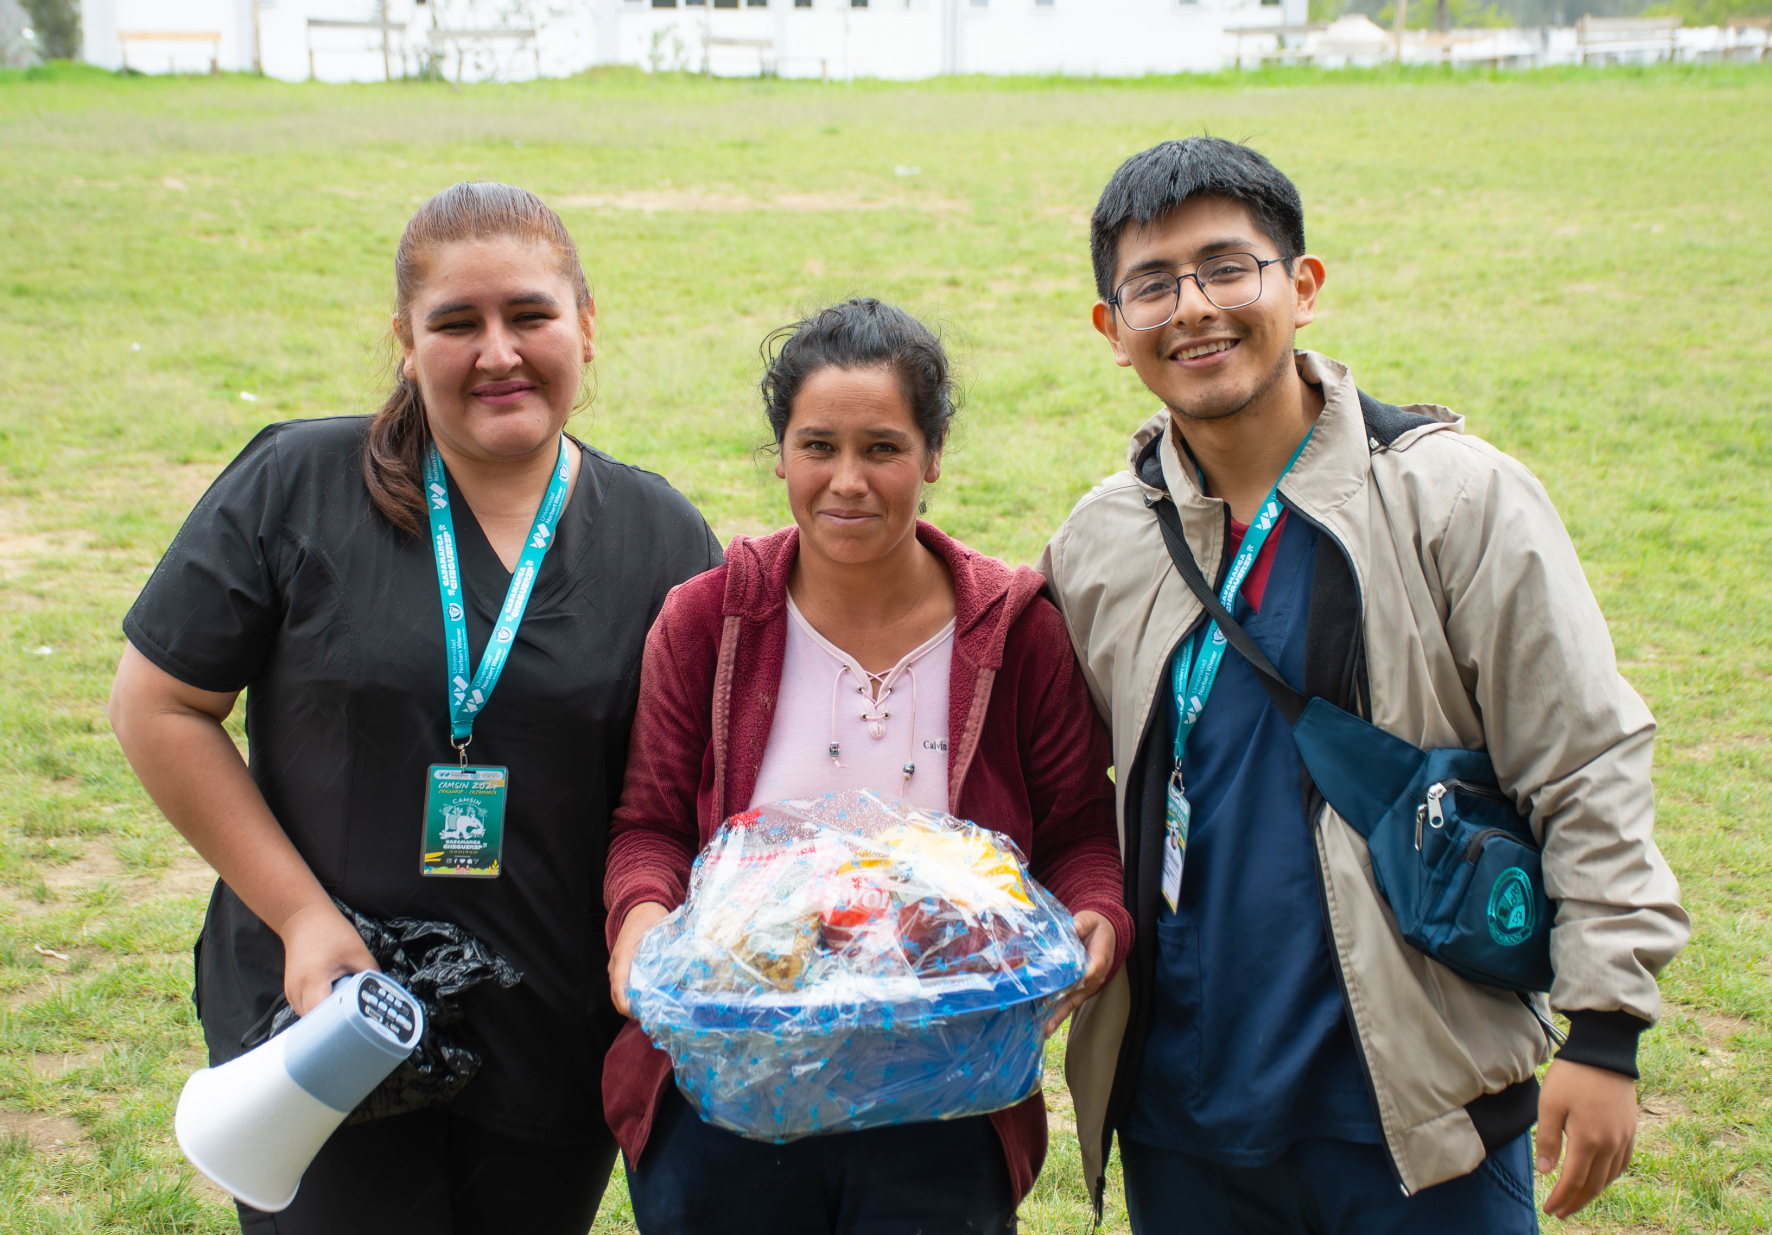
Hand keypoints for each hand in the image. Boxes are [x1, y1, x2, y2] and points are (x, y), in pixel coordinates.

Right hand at [279, 900, 378, 1016]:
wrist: (303, 918)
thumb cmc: (329, 931)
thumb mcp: (357, 951)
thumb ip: (370, 973)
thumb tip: (383, 991)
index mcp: (312, 981)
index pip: (319, 1019)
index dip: (336, 1027)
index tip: (352, 1030)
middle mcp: (296, 991)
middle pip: (314, 1022)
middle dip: (334, 1024)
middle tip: (354, 1020)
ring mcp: (291, 993)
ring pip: (309, 1018)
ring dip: (327, 1017)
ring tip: (344, 1008)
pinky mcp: (293, 992)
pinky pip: (307, 1009)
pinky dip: (321, 1008)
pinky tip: (333, 1000)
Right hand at [609, 902, 670, 1016]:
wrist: (640, 907)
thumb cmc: (650, 917)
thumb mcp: (660, 929)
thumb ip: (668, 947)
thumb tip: (686, 964)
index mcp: (624, 954)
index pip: (619, 984)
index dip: (626, 1003)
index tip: (637, 1013)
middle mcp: (617, 963)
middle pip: (617, 994)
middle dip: (631, 1009)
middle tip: (653, 1017)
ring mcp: (617, 966)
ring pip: (619, 992)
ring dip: (632, 1004)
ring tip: (652, 1012)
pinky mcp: (622, 967)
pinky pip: (622, 986)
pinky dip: (632, 996)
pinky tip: (648, 1000)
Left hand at [1044, 910, 1116, 1035]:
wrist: (1107, 932)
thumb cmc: (1096, 926)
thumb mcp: (1090, 920)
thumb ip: (1081, 923)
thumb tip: (1072, 928)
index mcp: (1099, 959)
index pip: (1088, 973)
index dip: (1074, 982)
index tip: (1060, 992)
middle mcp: (1095, 976)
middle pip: (1078, 995)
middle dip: (1062, 1010)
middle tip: (1047, 1026)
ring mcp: (1089, 984)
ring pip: (1073, 1001)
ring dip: (1059, 1015)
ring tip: (1046, 1030)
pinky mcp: (1082, 987)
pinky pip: (1071, 1000)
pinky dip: (1060, 1011)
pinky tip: (1047, 1021)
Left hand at [1535, 1058, 1637, 1217]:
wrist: (1604, 1052)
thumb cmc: (1572, 1075)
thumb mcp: (1550, 1104)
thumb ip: (1547, 1139)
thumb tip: (1547, 1172)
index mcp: (1588, 1140)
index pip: (1574, 1181)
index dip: (1561, 1198)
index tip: (1549, 1209)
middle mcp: (1610, 1144)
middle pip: (1594, 1184)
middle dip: (1576, 1201)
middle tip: (1561, 1212)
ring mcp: (1624, 1137)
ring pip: (1610, 1176)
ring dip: (1594, 1192)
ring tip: (1577, 1198)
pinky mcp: (1630, 1129)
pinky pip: (1623, 1162)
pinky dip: (1610, 1176)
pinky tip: (1601, 1177)